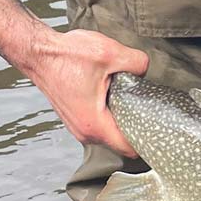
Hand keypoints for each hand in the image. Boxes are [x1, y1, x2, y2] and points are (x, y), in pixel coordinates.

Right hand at [20, 28, 148, 154]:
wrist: (38, 52)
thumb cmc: (66, 55)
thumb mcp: (110, 53)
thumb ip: (137, 63)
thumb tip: (144, 71)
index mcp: (95, 124)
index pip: (130, 149)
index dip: (149, 142)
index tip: (162, 130)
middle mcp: (85, 132)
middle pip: (121, 142)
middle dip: (138, 127)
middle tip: (152, 109)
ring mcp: (78, 127)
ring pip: (111, 133)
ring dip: (123, 119)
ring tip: (133, 99)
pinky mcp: (76, 118)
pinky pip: (101, 124)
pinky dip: (111, 114)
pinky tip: (116, 95)